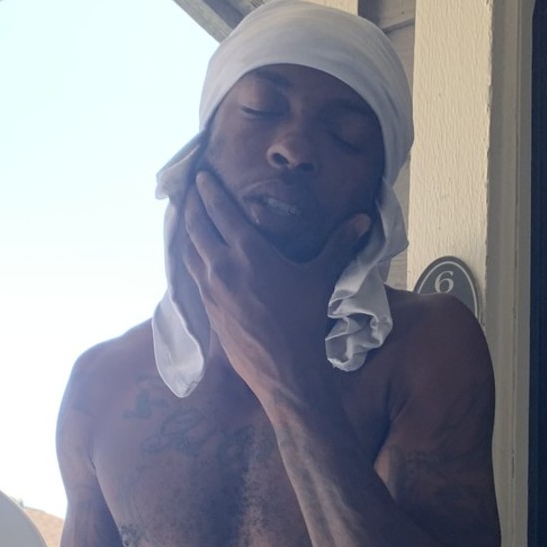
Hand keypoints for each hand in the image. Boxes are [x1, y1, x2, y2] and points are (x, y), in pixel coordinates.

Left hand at [182, 169, 370, 399]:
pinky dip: (189, 257)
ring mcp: (210, 289)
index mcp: (248, 251)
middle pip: (196, 226)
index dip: (209, 190)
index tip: (201, 175)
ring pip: (188, 250)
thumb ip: (338, 245)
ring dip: (186, 230)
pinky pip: (191, 274)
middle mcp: (222, 266)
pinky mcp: (207, 309)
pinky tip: (193, 256)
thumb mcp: (321, 279)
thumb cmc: (304, 321)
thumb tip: (362, 219)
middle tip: (186, 189)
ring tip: (185, 217)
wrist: (284, 371)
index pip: (220, 211)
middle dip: (190, 204)